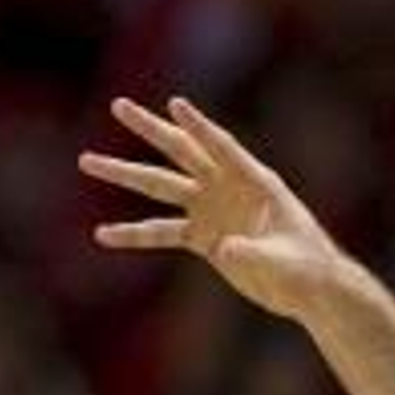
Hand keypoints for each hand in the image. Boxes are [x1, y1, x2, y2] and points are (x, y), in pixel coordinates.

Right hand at [79, 95, 346, 320]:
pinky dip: (133, 234)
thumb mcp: (286, 261)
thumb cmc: (308, 269)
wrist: (309, 290)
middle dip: (150, 130)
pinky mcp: (203, 238)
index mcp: (255, 181)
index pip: (222, 147)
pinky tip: (103, 234)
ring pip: (161, 187)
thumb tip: (224, 248)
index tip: (175, 105)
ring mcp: (211, 210)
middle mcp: (227, 187)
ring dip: (125, 174)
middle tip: (118, 106)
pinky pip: (161, 233)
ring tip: (86, 161)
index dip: (199, 127)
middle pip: (182, 151)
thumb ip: (256, 252)